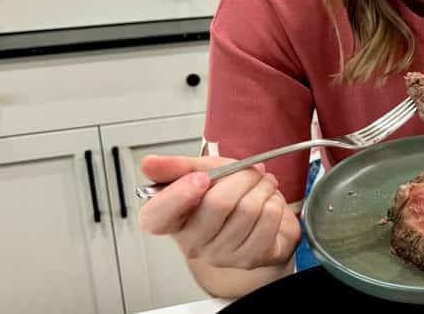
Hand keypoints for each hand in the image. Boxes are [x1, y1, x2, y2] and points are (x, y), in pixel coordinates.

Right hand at [137, 154, 300, 270]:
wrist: (258, 216)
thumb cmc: (226, 194)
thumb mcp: (202, 171)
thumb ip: (176, 167)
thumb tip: (148, 164)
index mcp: (171, 220)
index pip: (157, 217)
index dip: (178, 196)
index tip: (200, 178)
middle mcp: (191, 242)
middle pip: (218, 203)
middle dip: (242, 177)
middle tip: (249, 171)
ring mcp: (220, 255)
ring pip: (249, 209)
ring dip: (262, 187)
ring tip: (260, 185)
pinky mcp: (249, 259)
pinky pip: (269, 218)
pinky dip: (275, 202)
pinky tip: (268, 202)